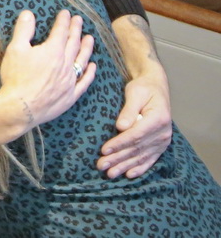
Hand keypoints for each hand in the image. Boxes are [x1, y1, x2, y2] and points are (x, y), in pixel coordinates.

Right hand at [0, 10, 95, 127]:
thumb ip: (23, 30)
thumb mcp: (15, 49)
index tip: (66, 13)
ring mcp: (70, 80)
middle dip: (76, 30)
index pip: (61, 31)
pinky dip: (89, 73)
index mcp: (53, 51)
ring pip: (82, 60)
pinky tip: (92, 67)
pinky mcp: (70, 96)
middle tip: (79, 20)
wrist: (20, 108)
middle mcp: (65, 64)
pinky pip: (84, 82)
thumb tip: (28, 13)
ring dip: (86, 48)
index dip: (63, 21)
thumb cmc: (16, 78)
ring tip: (90, 38)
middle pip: (73, 43)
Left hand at [97, 64, 171, 178]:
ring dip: (125, 166)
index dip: (119, 144)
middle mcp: (163, 132)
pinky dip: (140, 168)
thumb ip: (129, 110)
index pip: (135, 135)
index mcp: (158, 119)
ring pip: (141, 156)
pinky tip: (129, 175)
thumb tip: (121, 127)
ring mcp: (163, 140)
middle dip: (118, 158)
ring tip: (110, 174)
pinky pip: (150, 159)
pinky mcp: (160, 145)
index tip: (103, 150)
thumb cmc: (143, 88)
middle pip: (137, 149)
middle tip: (101, 165)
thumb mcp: (135, 93)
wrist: (156, 88)